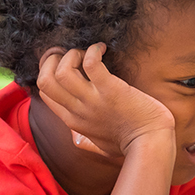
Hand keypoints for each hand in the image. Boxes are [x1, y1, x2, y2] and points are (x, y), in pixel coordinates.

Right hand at [37, 43, 175, 159]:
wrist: (150, 143)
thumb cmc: (131, 143)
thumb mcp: (100, 145)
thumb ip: (85, 141)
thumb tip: (75, 137)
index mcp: (73, 121)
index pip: (45, 93)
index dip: (49, 73)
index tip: (64, 63)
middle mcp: (78, 110)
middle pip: (44, 81)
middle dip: (52, 60)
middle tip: (70, 53)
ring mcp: (93, 100)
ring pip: (62, 71)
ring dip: (72, 55)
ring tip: (87, 52)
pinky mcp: (111, 90)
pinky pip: (91, 64)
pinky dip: (93, 51)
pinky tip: (102, 48)